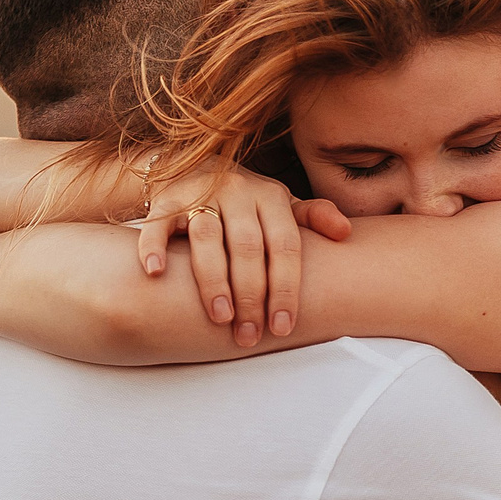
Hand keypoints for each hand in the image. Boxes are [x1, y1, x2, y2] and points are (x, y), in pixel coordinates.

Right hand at [133, 164, 350, 347]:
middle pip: (248, 248)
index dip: (286, 289)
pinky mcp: (166, 199)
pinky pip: (159, 224)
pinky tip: (155, 274)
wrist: (194, 165)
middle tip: (249, 334)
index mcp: (271, 197)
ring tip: (219, 318)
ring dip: (213, 281)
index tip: (282, 327)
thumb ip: (313, 218)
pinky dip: (154, 247)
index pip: (285, 247)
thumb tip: (346, 232)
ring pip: (207, 238)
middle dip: (250, 295)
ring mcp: (201, 193)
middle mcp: (238, 191)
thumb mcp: (282, 207)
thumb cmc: (247, 203)